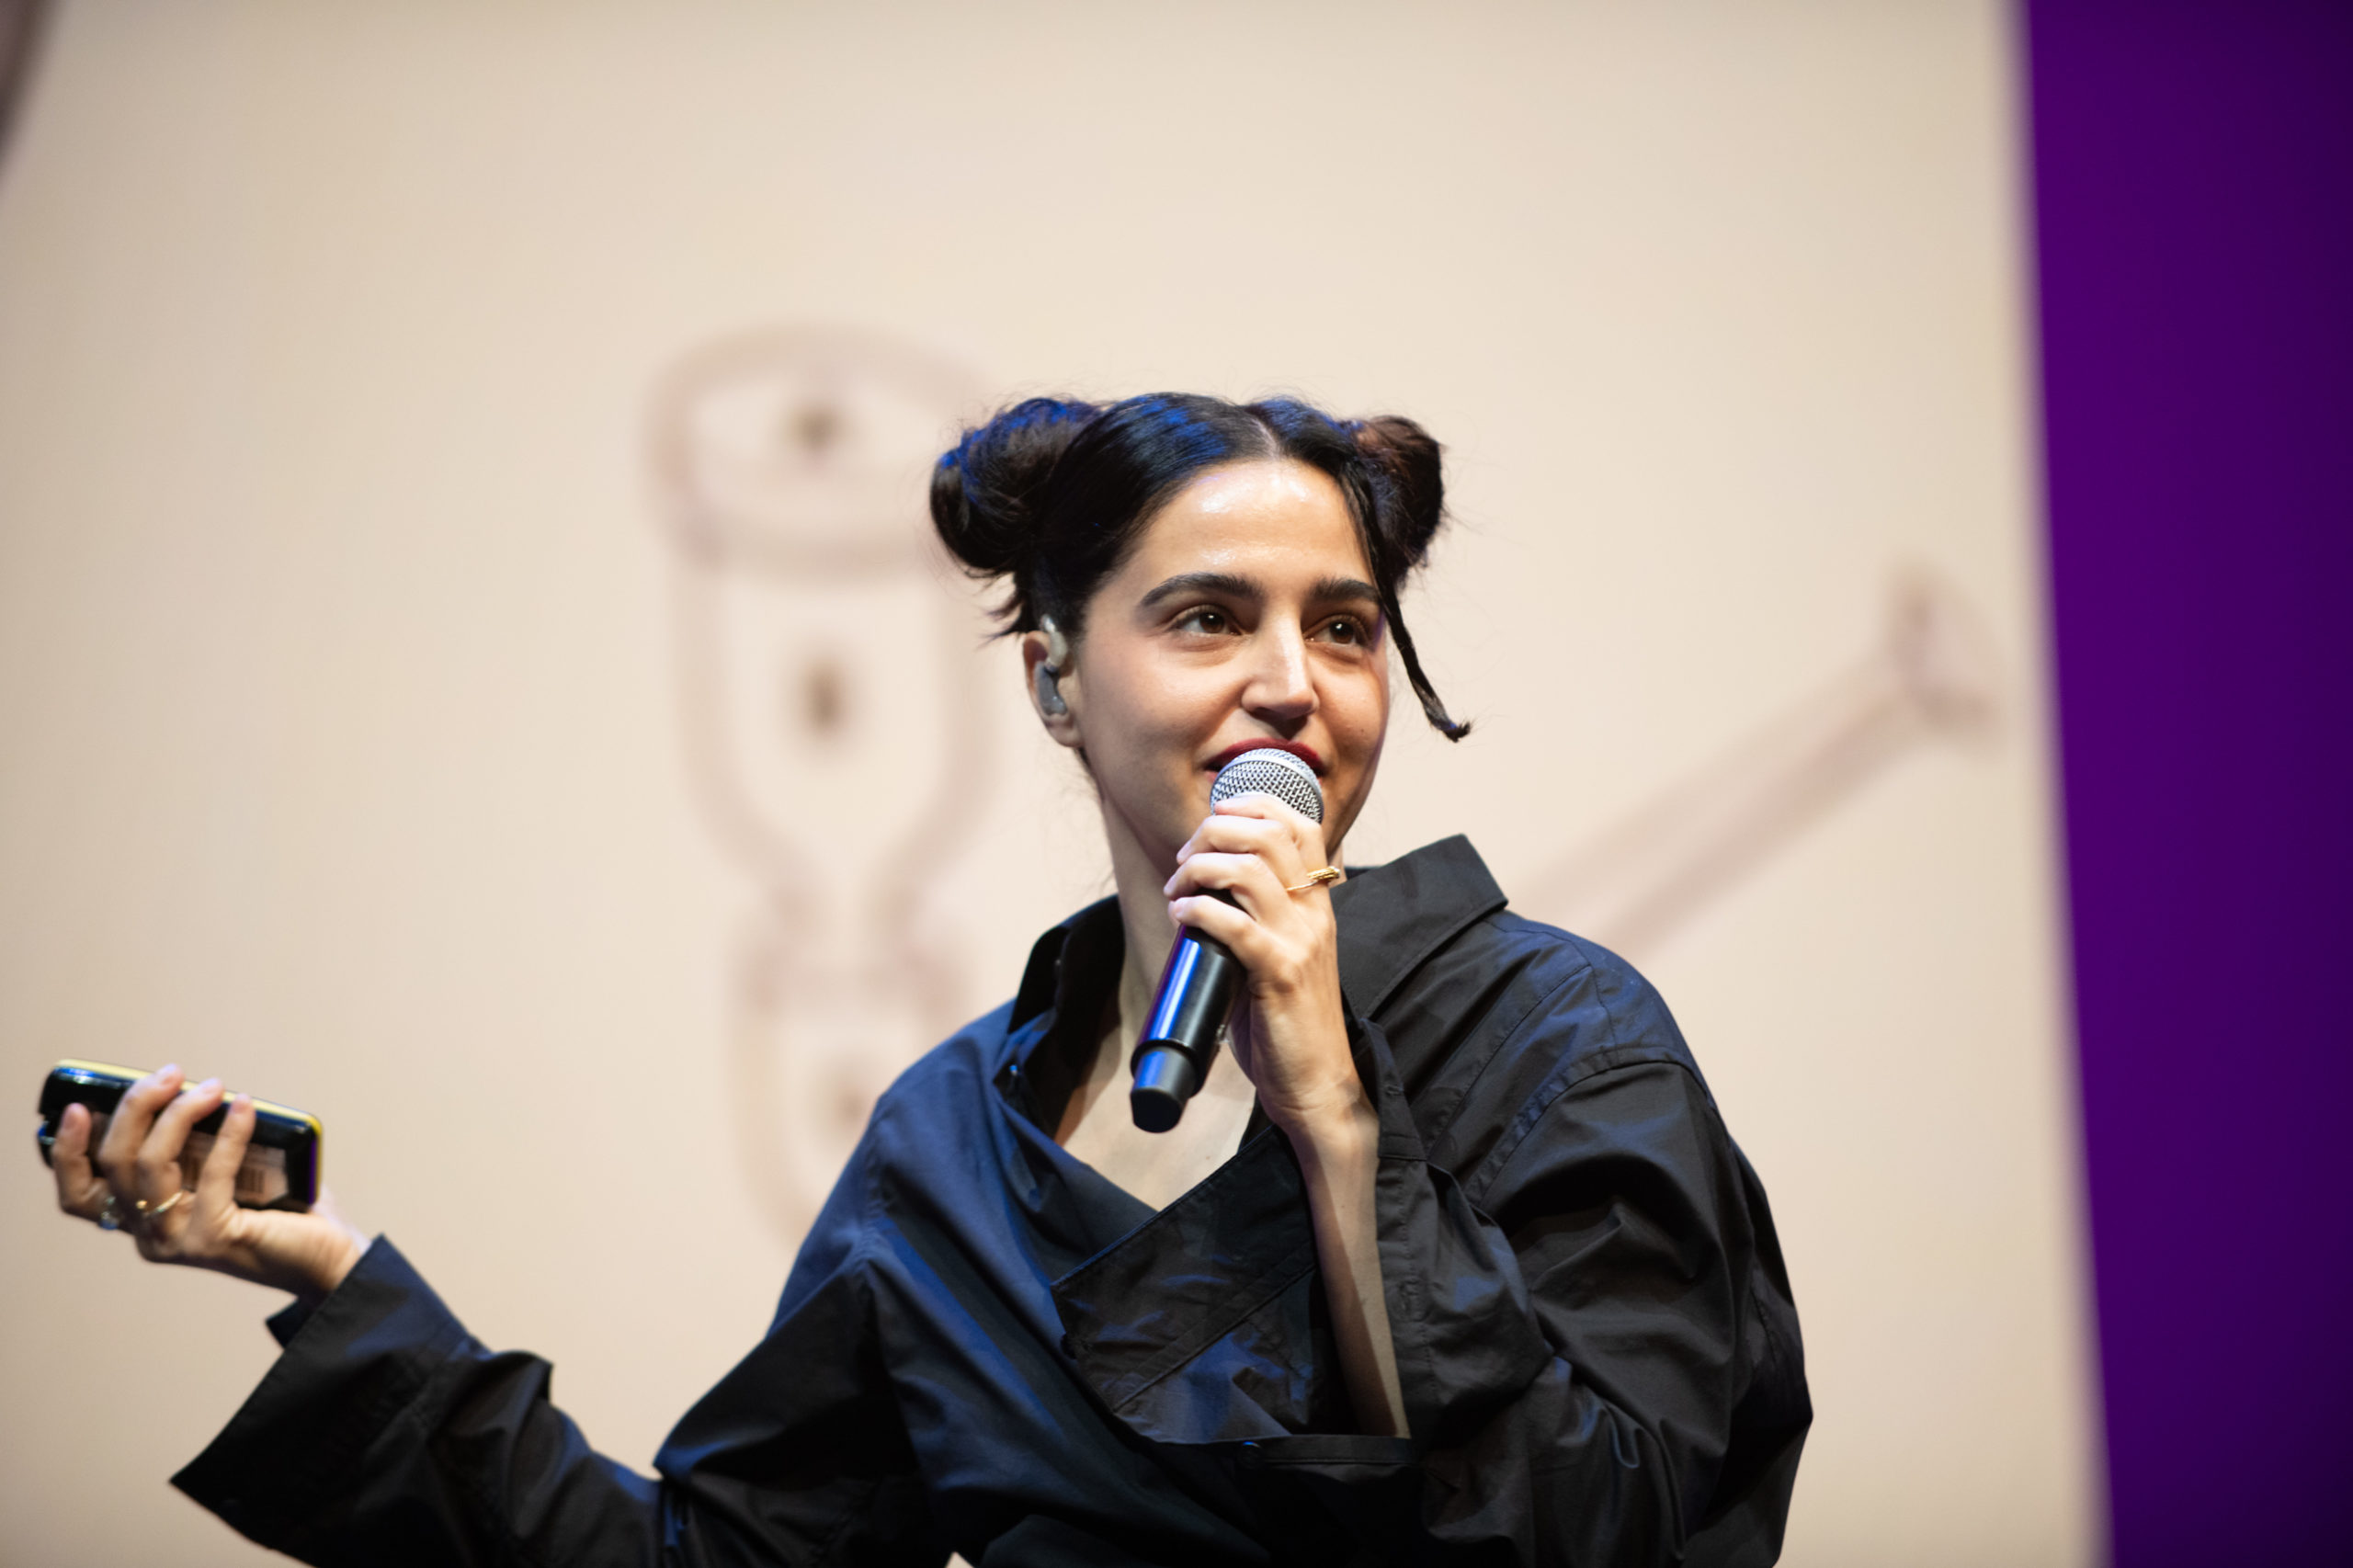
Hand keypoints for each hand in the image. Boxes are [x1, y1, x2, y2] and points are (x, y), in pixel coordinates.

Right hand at [50, 1064, 367, 1297]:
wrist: (327, 1259)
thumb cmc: (281, 1212)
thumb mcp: (226, 1175)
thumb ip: (199, 1147)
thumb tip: (193, 1089)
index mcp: (141, 1220)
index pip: (80, 1194)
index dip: (68, 1152)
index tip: (77, 1107)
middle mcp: (149, 1235)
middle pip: (114, 1163)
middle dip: (136, 1108)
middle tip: (169, 1073)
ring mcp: (176, 1240)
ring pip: (149, 1163)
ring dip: (177, 1113)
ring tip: (211, 1086)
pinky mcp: (211, 1239)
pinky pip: (211, 1172)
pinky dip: (229, 1132)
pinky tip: (245, 1105)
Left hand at [1164, 795, 1367, 1139]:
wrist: (1317, 1083)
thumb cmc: (1287, 1023)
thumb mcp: (1280, 956)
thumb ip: (1256, 921)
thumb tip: (1201, 895)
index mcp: (1318, 905)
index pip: (1301, 826)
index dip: (1255, 804)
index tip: (1215, 815)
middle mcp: (1315, 914)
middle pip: (1268, 835)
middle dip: (1214, 832)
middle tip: (1184, 858)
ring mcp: (1300, 941)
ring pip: (1249, 870)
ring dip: (1199, 868)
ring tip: (1178, 887)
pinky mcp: (1279, 973)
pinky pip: (1234, 923)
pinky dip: (1198, 909)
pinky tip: (1180, 915)